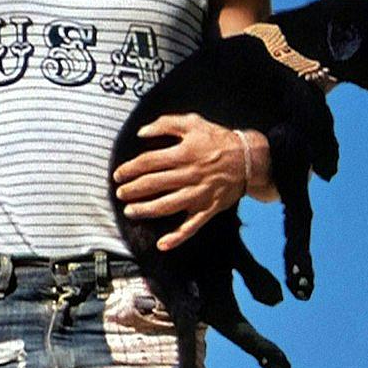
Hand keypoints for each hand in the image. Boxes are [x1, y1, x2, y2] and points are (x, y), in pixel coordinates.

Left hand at [113, 114, 274, 250]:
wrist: (248, 159)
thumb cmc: (218, 140)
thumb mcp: (193, 122)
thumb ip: (166, 124)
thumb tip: (142, 133)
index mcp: (183, 154)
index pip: (148, 162)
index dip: (130, 169)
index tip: (118, 175)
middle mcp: (188, 175)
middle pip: (153, 184)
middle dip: (132, 190)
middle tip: (119, 194)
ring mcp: (198, 194)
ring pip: (166, 206)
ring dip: (145, 210)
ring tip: (130, 211)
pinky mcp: (208, 209)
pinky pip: (191, 226)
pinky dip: (177, 237)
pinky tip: (162, 245)